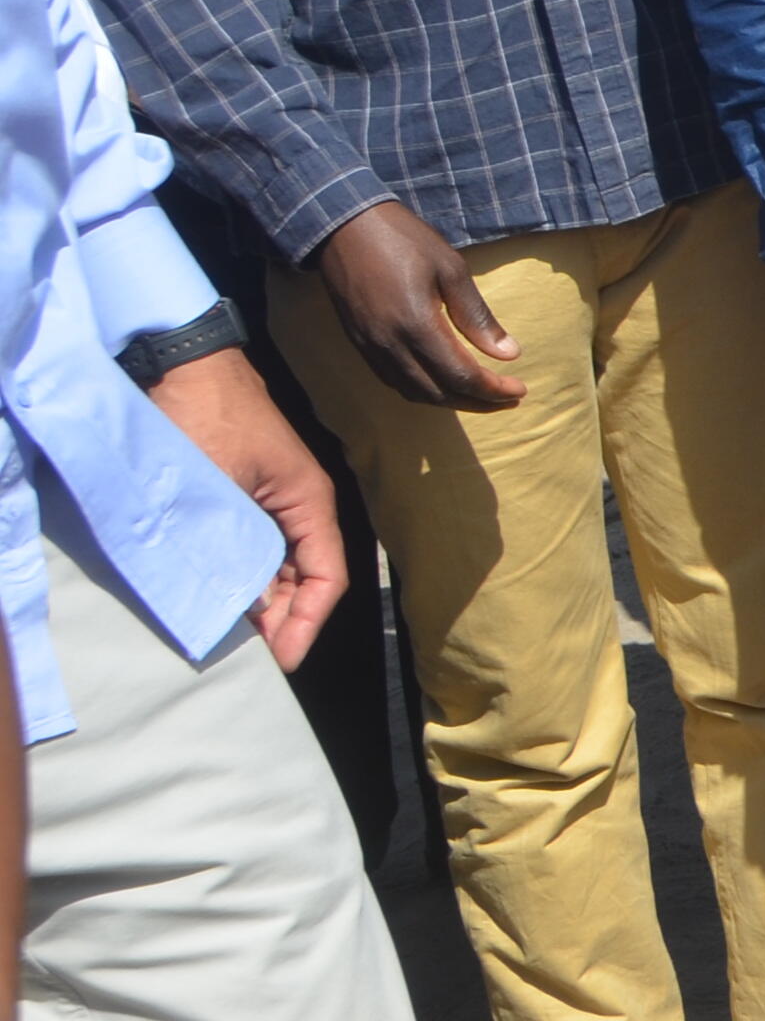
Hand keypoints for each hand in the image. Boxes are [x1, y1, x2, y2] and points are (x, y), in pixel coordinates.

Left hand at [145, 349, 344, 669]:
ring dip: (257, 599)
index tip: (281, 661)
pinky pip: (253, 545)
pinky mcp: (245, 492)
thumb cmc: (205, 416)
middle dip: (279, 620)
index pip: (327, 579)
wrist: (181, 359)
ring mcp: (272, 498)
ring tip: (229, 631)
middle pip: (302, 579)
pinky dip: (240, 573)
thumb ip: (231, 550)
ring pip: (276, 565)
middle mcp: (300, 505)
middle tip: (245, 654)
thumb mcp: (219, 490)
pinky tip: (217, 592)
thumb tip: (239, 607)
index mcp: (310, 502)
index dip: (306, 624)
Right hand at [308, 200, 524, 411]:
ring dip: (451, 401)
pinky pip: (393, 380)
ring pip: (414, 392)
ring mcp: (370, 346)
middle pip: (439, 393)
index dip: (493, 390)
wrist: (343, 226)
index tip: (520, 389)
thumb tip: (509, 354)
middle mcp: (390, 345)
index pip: (460, 376)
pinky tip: (443, 383)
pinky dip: (423, 390)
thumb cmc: (403, 240)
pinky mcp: (359, 342)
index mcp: (416, 325)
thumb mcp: (451, 269)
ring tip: (482, 395)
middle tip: (509, 399)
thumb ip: (477, 315)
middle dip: (477, 402)